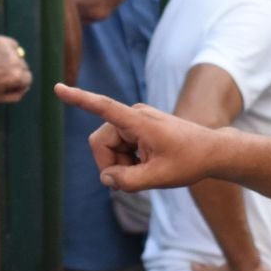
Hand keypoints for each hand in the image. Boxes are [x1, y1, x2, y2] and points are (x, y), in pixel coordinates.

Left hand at [0, 34, 32, 103]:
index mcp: (16, 76)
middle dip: (16, 72)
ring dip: (12, 60)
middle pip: (24, 67)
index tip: (11, 84)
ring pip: (18, 56)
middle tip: (1, 74)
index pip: (28, 79)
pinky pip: (13, 45)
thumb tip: (24, 90)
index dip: (20, 83)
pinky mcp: (1, 40)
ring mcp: (9, 50)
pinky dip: (9, 49)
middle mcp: (16, 61)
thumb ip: (13, 96)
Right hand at [54, 83, 233, 191]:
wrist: (212, 152)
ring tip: (145, 171)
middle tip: (132, 181)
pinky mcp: (137, 127)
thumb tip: (106, 178)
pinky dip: (127, 161)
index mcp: (138, 121)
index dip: (79, 99)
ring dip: (120, 164)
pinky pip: (118, 147)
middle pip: (100, 143)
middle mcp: (133, 115)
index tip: (58, 88)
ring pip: (108, 147)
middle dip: (110, 164)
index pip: (104, 107)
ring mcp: (135, 120)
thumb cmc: (190, 161)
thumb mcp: (159, 177)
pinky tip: (146, 165)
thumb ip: (128, 181)